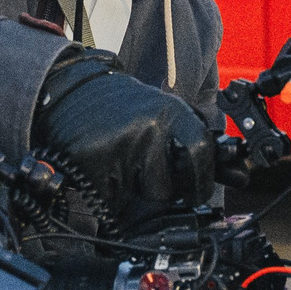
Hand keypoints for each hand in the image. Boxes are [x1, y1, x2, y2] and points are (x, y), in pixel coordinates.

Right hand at [34, 48, 215, 223]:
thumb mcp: (160, 111)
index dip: (200, 182)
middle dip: (154, 190)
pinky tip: (100, 169)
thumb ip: (186, 140)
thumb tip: (220, 174)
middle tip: (140, 171)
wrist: (70, 89)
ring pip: (135, 199)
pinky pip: (107, 200)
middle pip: (165, 189)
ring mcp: (118, 147)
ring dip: (129, 193)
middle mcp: (149, 128)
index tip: (194, 192)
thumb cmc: (118, 106)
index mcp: (171, 113)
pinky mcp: (90, 164)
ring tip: (117, 165)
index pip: (201, 155)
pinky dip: (104, 194)